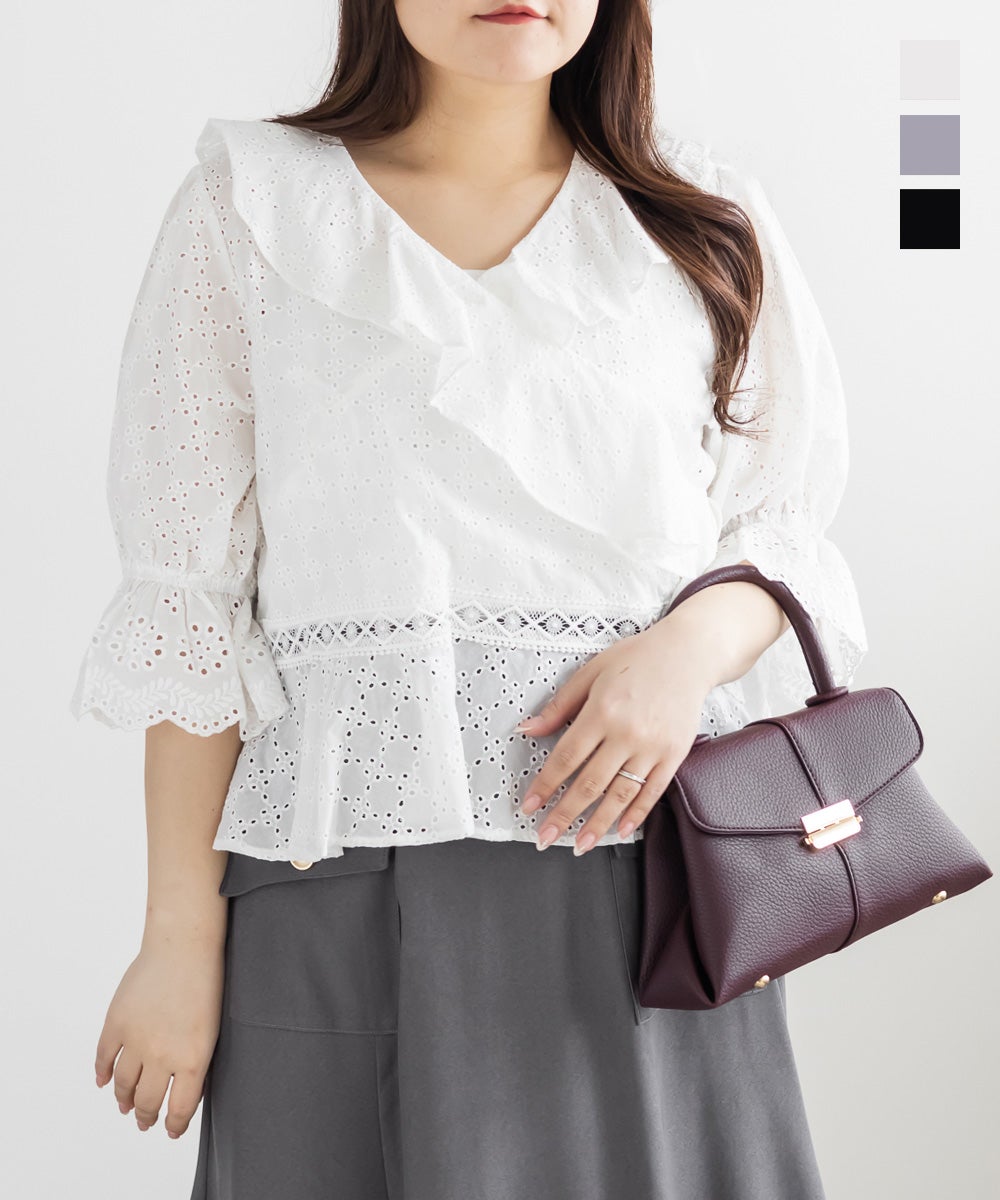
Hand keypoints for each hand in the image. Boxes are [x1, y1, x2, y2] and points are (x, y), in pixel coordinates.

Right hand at [94, 929, 224, 1138]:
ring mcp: (136, 1040)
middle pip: (147, 1101)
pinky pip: (104, 1057)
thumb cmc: (207, 981)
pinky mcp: (116, 1022)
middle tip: (145, 1121)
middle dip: (146, 1116)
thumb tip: (183, 1086)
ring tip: (126, 1106)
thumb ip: (197, 1060)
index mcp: (193, 1059)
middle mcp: (162, 1056)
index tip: (171, 1131)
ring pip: (124, 1084)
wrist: (184, 944)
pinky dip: (102, 1073)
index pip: (179, 1109)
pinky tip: (104, 1081)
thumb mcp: (214, 1029)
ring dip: (123, 1099)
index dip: (174, 1125)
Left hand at [515, 613, 722, 853]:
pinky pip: (652, 791)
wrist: (688, 653)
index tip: (531, 806)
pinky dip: (636, 814)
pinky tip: (620, 830)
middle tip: (545, 837)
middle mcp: (627, 733)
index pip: (566, 758)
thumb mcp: (591, 672)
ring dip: (598, 824)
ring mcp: (653, 747)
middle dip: (563, 815)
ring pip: (620, 795)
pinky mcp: (674, 754)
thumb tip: (528, 729)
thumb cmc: (637, 658)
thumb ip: (559, 705)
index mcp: (602, 711)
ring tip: (581, 845)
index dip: (545, 785)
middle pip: (589, 784)